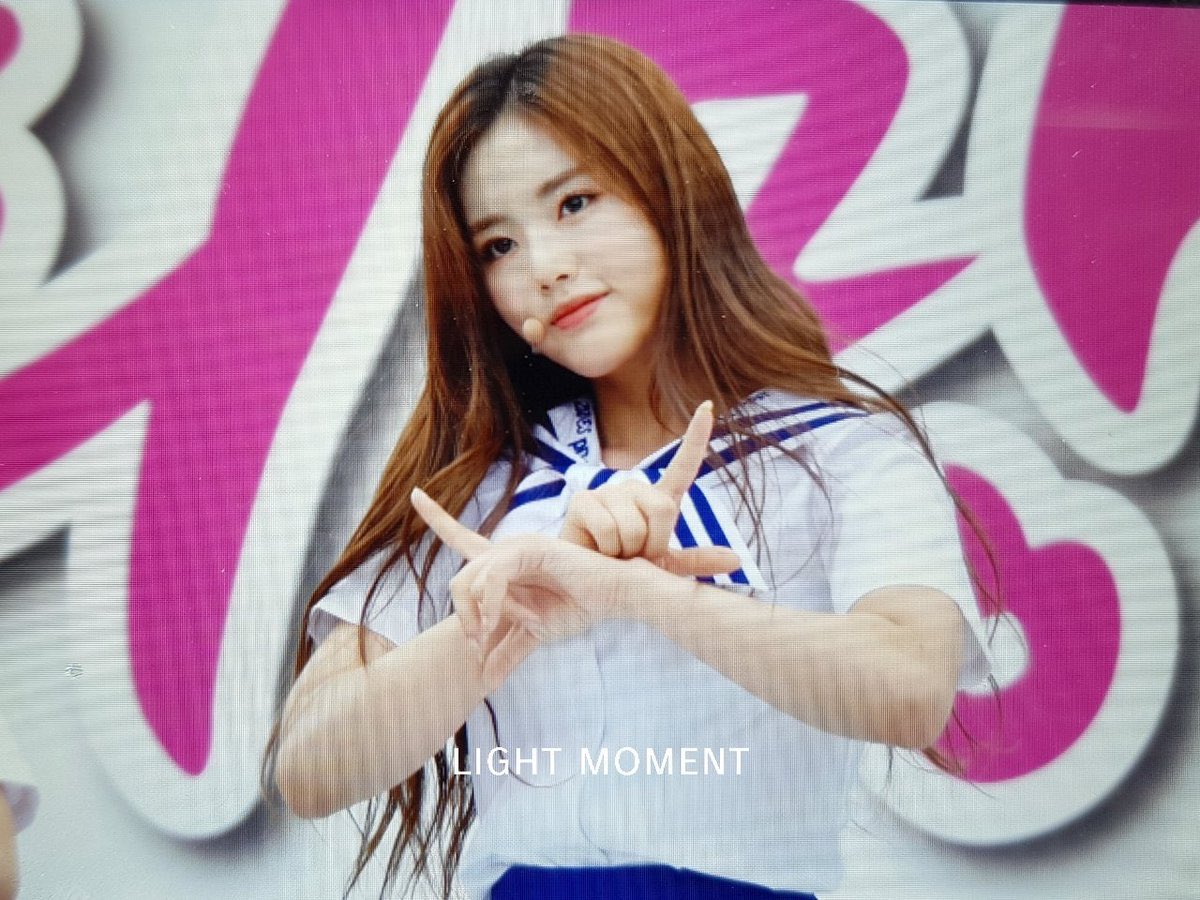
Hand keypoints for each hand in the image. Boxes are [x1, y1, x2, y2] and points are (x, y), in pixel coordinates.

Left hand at [410, 488, 664, 680]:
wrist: (613, 596)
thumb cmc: (578, 606)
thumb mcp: (533, 635)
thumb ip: (507, 652)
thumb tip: (484, 682)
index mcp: (502, 564)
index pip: (461, 537)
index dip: (437, 517)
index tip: (414, 494)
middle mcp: (505, 549)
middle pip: (459, 579)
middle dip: (464, 618)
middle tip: (479, 645)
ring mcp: (517, 546)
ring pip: (472, 579)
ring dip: (481, 614)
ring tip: (495, 634)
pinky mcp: (530, 548)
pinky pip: (494, 575)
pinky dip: (493, 602)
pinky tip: (507, 619)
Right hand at [560, 401, 741, 576]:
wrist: (586, 581)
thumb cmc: (624, 569)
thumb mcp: (663, 566)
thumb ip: (697, 560)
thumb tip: (737, 560)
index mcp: (657, 499)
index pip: (683, 467)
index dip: (696, 438)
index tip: (708, 408)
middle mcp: (634, 487)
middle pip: (663, 509)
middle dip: (652, 544)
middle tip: (634, 554)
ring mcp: (607, 490)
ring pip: (635, 526)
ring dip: (627, 552)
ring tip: (614, 553)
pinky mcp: (583, 500)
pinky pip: (609, 530)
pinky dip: (607, 550)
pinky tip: (597, 549)